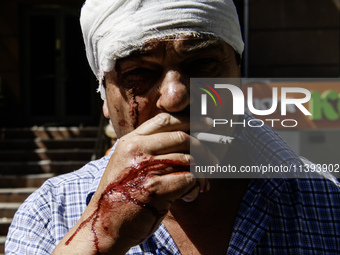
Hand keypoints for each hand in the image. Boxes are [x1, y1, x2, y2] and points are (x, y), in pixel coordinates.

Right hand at [53, 113, 215, 254]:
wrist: (104, 224)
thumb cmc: (120, 195)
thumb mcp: (127, 163)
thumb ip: (150, 149)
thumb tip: (187, 142)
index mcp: (130, 141)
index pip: (165, 120)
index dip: (190, 120)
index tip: (205, 125)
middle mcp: (137, 150)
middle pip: (181, 137)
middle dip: (203, 148)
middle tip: (213, 160)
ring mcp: (146, 168)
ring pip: (189, 158)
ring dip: (202, 171)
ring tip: (202, 182)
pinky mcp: (155, 188)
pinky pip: (189, 179)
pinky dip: (196, 186)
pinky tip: (192, 194)